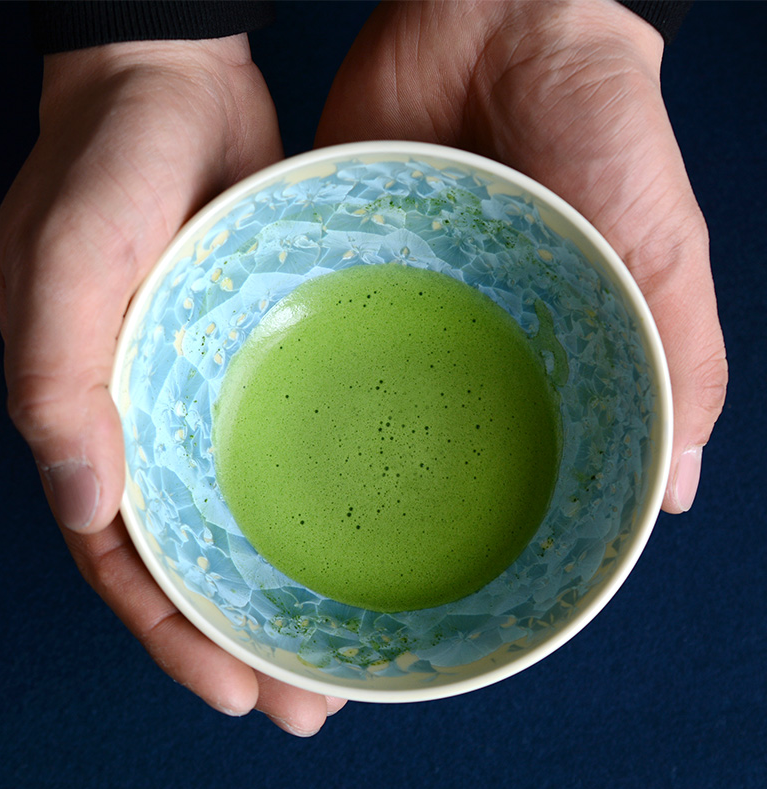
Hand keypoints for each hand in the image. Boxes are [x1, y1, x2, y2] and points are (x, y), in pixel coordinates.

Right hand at [0, 36, 343, 734]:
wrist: (175, 87)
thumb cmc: (109, 164)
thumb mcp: (67, 261)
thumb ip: (57, 377)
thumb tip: (81, 503)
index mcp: (95, 420)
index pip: (129, 562)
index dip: (175, 637)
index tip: (239, 693)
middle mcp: (152, 423)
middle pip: (196, 561)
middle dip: (245, 640)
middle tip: (311, 702)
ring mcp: (209, 396)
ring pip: (246, 519)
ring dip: (288, 588)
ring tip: (346, 657)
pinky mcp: (259, 360)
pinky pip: (282, 451)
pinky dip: (312, 505)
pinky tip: (357, 539)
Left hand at [316, 0, 727, 512]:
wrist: (502, 8)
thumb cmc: (601, 126)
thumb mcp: (661, 247)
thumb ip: (680, 353)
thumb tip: (679, 488)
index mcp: (542, 341)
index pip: (523, 447)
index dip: (503, 511)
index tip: (471, 572)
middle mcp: (468, 329)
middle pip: (433, 425)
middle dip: (407, 485)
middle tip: (373, 558)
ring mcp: (402, 293)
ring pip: (365, 385)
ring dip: (341, 434)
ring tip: (309, 507)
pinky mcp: (350, 251)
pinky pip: (315, 316)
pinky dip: (296, 356)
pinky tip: (270, 409)